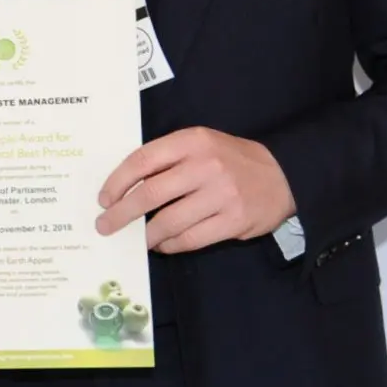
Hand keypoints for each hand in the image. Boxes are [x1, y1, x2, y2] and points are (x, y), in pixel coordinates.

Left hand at [97, 127, 296, 252]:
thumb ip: (167, 158)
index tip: (103, 199)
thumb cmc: (229, 159)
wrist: (283, 174)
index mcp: (192, 142)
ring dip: (145, 234)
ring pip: (169, 221)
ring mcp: (221, 195)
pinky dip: (170, 244)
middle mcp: (205, 166)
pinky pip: (191, 238)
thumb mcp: (200, 144)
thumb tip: (124, 186)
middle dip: (122, 213)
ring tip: (135, 239)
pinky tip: (162, 244)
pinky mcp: (234, 221)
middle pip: (151, 193)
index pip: (143, 160)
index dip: (117, 182)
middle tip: (105, 226)